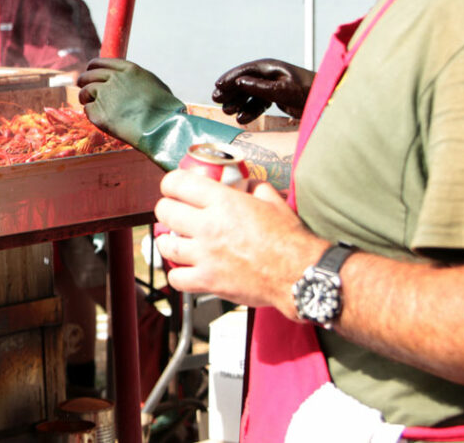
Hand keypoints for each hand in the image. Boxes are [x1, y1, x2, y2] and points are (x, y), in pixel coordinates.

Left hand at [76, 58, 182, 147]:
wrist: (161, 127)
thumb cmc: (165, 110)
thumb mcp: (154, 85)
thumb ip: (138, 81)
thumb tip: (132, 85)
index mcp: (130, 70)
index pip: (102, 62)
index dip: (92, 68)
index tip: (89, 72)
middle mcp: (115, 79)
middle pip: (89, 75)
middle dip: (84, 81)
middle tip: (84, 90)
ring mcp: (105, 95)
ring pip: (85, 91)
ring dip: (85, 98)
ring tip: (87, 103)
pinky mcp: (99, 112)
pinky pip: (87, 110)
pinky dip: (91, 114)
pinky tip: (99, 118)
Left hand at [154, 171, 325, 314]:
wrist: (299, 274)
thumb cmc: (289, 239)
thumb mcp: (273, 201)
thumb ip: (255, 188)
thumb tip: (246, 183)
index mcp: (223, 201)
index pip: (177, 183)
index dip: (170, 184)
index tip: (172, 188)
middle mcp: (208, 225)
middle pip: (164, 211)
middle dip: (166, 209)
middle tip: (174, 214)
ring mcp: (205, 254)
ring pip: (165, 244)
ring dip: (168, 241)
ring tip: (176, 241)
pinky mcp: (207, 280)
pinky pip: (175, 277)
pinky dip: (177, 274)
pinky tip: (186, 269)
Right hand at [212, 58, 314, 123]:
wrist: (327, 101)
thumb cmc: (308, 92)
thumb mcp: (283, 90)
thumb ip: (260, 87)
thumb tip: (239, 82)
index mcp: (270, 67)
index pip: (244, 71)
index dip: (229, 79)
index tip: (217, 87)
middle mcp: (269, 75)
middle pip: (243, 82)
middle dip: (230, 92)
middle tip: (216, 100)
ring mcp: (272, 86)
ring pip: (249, 93)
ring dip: (238, 102)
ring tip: (228, 112)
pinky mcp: (276, 97)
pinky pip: (258, 102)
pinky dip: (250, 110)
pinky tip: (243, 119)